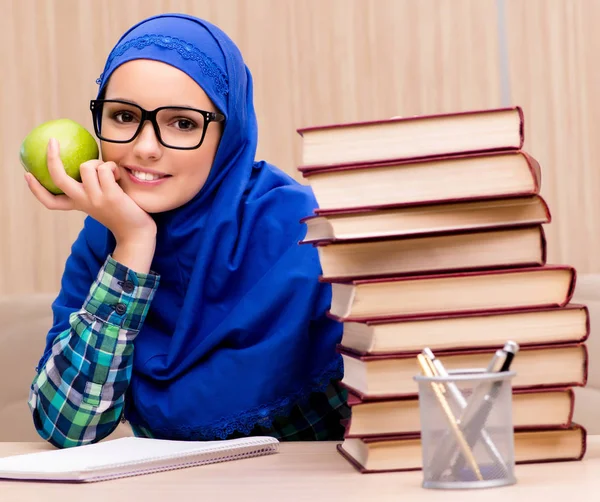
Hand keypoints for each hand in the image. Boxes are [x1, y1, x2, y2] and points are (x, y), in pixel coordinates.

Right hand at [25, 137, 156, 243]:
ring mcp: (95, 198)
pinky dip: (112, 167)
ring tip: (111, 172)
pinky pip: (105, 169)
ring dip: (100, 163)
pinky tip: (119, 175)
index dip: (35, 188)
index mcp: (79, 205)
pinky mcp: (110, 195)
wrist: (137, 234)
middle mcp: (83, 202)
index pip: (50, 201)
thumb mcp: (102, 201)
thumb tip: (89, 162)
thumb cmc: (124, 213)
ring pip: (86, 166)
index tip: (27, 174)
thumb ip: (94, 187)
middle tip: (53, 142)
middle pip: (59, 179)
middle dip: (52, 158)